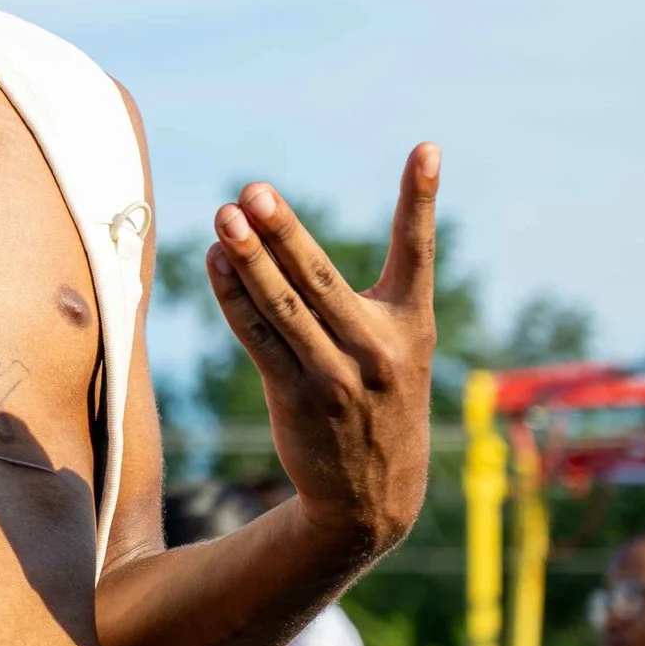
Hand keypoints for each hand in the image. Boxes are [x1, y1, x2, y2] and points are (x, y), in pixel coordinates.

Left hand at [206, 143, 439, 555]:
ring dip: (249, 259)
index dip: (421, 199)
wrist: (372, 496)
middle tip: (255, 191)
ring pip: (283, 306)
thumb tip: (285, 230)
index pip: (417, 250)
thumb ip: (359, 294)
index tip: (427, 149)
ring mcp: (337, 376)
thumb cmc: (380, 398)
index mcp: (413, 325)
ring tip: (225, 217)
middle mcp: (378, 348)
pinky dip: (234, 298)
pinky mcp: (298, 398)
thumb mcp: (397, 347)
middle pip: (321, 277)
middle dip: (285, 232)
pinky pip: (258, 339)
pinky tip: (217, 262)